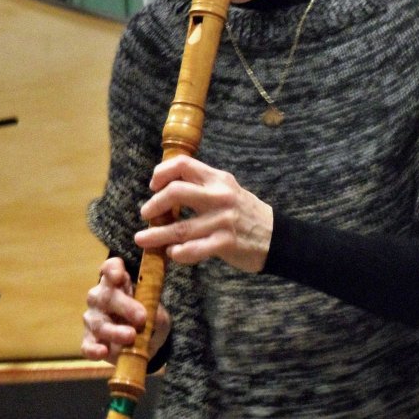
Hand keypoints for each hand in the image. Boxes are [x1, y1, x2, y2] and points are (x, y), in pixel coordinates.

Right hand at [81, 256, 170, 363]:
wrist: (143, 344)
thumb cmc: (147, 318)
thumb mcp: (158, 314)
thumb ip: (156, 313)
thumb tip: (154, 315)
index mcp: (118, 282)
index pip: (110, 268)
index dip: (112, 269)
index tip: (119, 275)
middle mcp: (100, 297)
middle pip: (106, 297)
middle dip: (125, 307)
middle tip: (142, 317)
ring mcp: (92, 319)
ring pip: (98, 323)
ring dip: (114, 330)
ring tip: (131, 336)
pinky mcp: (89, 340)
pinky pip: (87, 345)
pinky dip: (94, 349)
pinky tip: (103, 352)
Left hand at [135, 155, 273, 272]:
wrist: (277, 236)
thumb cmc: (246, 213)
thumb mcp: (227, 189)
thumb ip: (202, 186)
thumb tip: (167, 188)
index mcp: (218, 179)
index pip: (183, 165)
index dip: (161, 173)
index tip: (153, 186)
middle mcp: (219, 196)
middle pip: (175, 192)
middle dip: (154, 204)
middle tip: (146, 214)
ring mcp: (222, 220)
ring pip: (179, 227)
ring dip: (156, 235)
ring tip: (142, 239)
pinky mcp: (225, 243)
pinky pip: (193, 249)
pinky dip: (178, 253)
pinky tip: (172, 253)